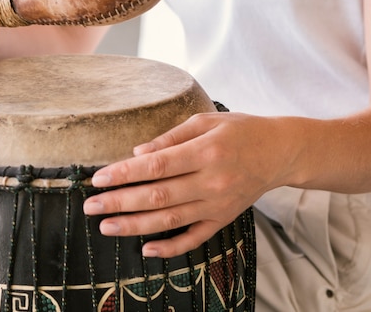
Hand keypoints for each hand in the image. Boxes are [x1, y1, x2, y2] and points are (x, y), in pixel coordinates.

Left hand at [83, 112, 285, 257]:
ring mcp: (218, 204)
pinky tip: (147, 249)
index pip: (157, 166)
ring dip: (135, 226)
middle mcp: (211, 181)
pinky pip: (195, 238)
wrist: (280, 152)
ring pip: (171, 220)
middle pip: (158, 196)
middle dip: (120, 202)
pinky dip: (171, 247)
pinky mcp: (223, 219)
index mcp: (205, 151)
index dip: (125, 174)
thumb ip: (170, 137)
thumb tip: (137, 153)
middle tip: (91, 207)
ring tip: (107, 227)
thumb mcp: (205, 121)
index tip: (99, 179)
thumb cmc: (240, 130)